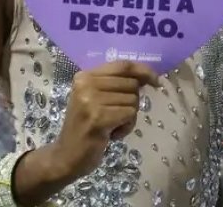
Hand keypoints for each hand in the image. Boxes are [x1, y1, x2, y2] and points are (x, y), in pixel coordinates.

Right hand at [41, 61, 158, 182]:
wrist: (66, 156)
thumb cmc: (85, 127)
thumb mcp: (95, 98)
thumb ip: (116, 84)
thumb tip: (147, 76)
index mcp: (85, 76)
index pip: (122, 65)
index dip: (143, 70)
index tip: (156, 80)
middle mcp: (86, 84)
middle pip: (131, 84)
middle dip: (131, 102)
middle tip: (114, 116)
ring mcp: (91, 101)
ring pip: (133, 101)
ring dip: (128, 117)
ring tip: (110, 126)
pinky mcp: (98, 118)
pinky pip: (130, 115)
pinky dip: (126, 127)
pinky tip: (111, 135)